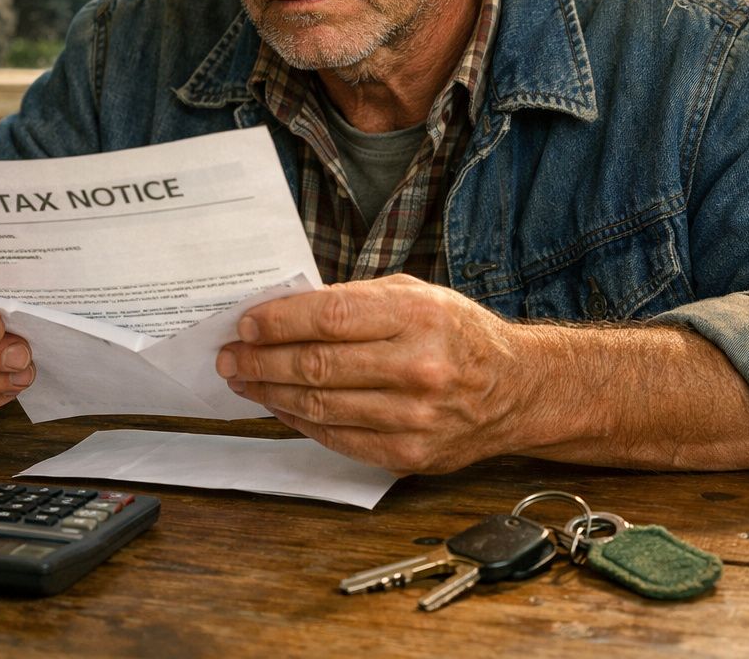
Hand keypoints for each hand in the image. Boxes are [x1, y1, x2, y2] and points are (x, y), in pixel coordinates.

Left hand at [215, 274, 537, 473]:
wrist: (517, 390)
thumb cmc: (460, 334)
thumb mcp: (417, 295)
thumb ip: (356, 300)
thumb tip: (287, 310)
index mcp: (418, 317)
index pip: (329, 317)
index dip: (278, 321)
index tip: (246, 323)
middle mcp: (418, 368)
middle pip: (317, 365)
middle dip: (261, 359)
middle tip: (231, 355)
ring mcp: (413, 417)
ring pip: (320, 405)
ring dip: (270, 392)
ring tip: (245, 379)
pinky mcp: (408, 453)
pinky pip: (337, 438)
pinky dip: (299, 421)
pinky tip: (280, 405)